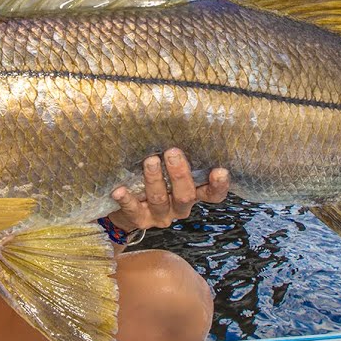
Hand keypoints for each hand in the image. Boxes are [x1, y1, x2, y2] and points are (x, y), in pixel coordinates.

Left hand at [108, 148, 228, 230]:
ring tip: (150, 161)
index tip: (220, 170)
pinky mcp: (139, 219)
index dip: (219, 185)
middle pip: (185, 195)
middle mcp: (179, 206)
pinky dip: (127, 199)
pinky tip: (119, 190)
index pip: (212, 194)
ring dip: (154, 180)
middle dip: (179, 174)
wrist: (128, 209)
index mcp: (192, 193)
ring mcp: (160, 215)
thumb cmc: (154, 179)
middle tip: (172, 153)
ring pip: (159, 200)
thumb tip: (176, 121)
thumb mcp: (169, 170)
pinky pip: (133, 210)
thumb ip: (177, 156)